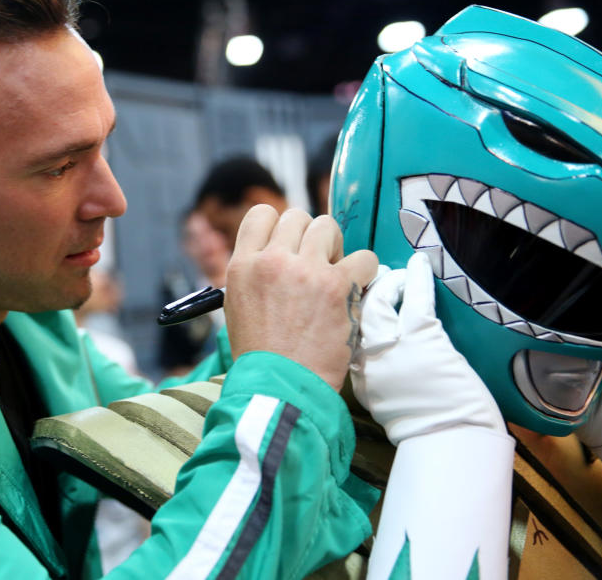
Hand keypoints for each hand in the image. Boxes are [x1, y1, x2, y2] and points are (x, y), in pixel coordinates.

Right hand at [225, 205, 377, 390]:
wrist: (281, 387)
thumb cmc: (261, 354)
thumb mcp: (238, 305)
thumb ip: (256, 272)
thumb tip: (280, 251)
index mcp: (243, 265)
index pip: (261, 213)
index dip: (279, 225)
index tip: (289, 243)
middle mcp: (272, 261)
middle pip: (298, 217)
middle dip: (309, 238)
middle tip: (314, 265)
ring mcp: (306, 270)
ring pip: (328, 227)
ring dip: (335, 249)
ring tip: (333, 276)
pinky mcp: (338, 286)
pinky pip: (364, 257)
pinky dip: (363, 272)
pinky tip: (354, 290)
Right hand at [350, 252, 504, 444]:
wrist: (451, 441)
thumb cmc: (424, 426)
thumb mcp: (382, 402)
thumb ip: (371, 375)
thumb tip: (372, 352)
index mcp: (355, 375)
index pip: (340, 331)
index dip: (347, 310)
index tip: (354, 299)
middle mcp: (366, 358)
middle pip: (351, 310)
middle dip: (360, 289)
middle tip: (371, 277)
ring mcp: (393, 345)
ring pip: (377, 299)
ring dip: (387, 281)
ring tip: (395, 274)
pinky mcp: (422, 336)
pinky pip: (415, 297)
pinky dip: (416, 276)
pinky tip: (418, 263)